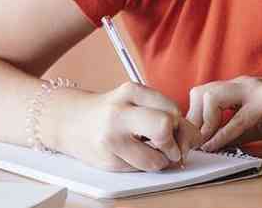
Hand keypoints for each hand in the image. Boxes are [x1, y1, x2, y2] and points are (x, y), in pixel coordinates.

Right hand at [65, 82, 202, 171]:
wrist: (68, 121)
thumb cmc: (110, 111)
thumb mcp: (134, 100)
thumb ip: (163, 112)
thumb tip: (193, 138)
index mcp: (130, 92)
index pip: (172, 110)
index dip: (180, 124)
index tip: (173, 127)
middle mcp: (119, 113)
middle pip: (164, 127)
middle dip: (175, 141)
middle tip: (169, 144)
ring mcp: (112, 139)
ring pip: (157, 160)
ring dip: (161, 160)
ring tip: (148, 150)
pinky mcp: (108, 162)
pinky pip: (142, 170)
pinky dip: (144, 165)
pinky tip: (132, 154)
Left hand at [186, 76, 261, 151]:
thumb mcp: (259, 124)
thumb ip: (238, 132)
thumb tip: (216, 145)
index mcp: (239, 86)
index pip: (203, 92)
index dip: (193, 115)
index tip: (192, 136)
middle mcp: (243, 83)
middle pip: (200, 90)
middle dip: (193, 117)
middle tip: (196, 140)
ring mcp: (255, 90)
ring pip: (212, 98)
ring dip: (205, 123)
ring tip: (206, 142)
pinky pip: (238, 119)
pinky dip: (223, 134)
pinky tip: (216, 145)